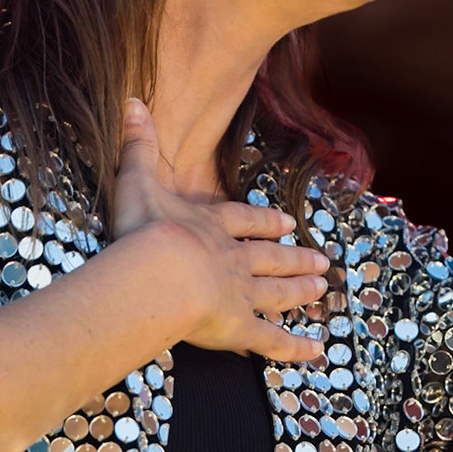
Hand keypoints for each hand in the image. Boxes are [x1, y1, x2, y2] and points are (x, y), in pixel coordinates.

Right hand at [108, 97, 328, 361]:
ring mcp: (241, 294)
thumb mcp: (137, 180)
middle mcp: (234, 259)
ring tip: (320, 289)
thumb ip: (137, 145)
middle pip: (270, 257)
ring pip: (277, 293)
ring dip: (300, 291)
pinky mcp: (241, 328)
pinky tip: (317, 351)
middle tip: (320, 260)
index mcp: (213, 226)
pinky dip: (296, 348)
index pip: (245, 221)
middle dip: (294, 258)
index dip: (266, 222)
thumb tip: (132, 100)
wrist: (162, 272)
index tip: (287, 222)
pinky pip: (272, 341)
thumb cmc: (146, 231)